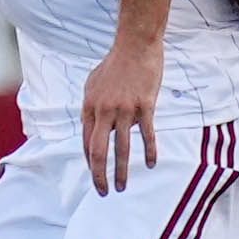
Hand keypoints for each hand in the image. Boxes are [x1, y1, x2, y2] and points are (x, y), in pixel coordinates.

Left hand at [81, 39, 162, 195]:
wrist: (136, 46)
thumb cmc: (115, 65)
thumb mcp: (93, 84)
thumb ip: (92, 106)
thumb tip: (92, 127)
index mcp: (90, 107)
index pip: (87, 142)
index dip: (90, 162)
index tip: (96, 175)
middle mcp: (104, 111)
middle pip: (99, 151)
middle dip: (99, 175)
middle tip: (103, 191)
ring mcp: (125, 110)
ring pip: (122, 148)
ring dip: (121, 171)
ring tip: (122, 187)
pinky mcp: (145, 107)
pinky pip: (147, 135)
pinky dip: (149, 151)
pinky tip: (151, 164)